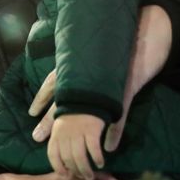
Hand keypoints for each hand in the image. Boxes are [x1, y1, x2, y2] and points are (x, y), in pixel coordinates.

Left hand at [29, 5, 172, 149]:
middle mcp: (89, 73)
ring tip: (66, 150)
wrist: (147, 30)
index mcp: (80, 63)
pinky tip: (108, 147)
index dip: (42, 97)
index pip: (54, 81)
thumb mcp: (97, 50)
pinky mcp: (127, 89)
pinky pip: (119, 115)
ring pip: (87, 110)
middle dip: (49, 118)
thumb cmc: (122, 40)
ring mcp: (107, 83)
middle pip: (64, 99)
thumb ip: (84, 60)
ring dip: (75, 130)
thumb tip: (74, 68)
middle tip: (36, 136)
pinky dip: (114, 132)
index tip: (31, 112)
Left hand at [48, 114, 105, 179]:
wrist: (85, 96)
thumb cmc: (72, 111)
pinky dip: (97, 159)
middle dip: (75, 171)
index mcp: (56, 133)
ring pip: (80, 157)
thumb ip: (54, 135)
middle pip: (68, 159)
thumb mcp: (59, 122)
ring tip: (90, 176)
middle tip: (82, 177)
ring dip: (86, 169)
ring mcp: (78, 133)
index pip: (52, 154)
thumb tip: (44, 145)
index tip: (64, 174)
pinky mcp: (91, 131)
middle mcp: (65, 134)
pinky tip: (100, 163)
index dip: (57, 167)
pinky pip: (93, 150)